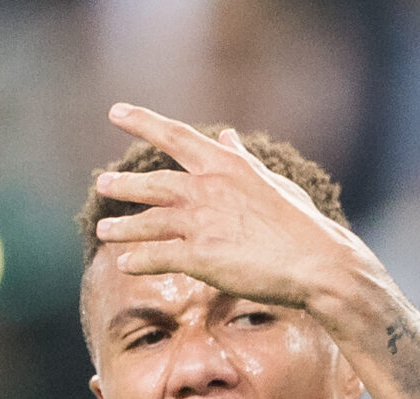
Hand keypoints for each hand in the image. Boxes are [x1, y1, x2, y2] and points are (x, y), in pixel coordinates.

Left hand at [90, 104, 380, 323]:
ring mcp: (202, 222)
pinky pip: (158, 257)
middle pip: (154, 184)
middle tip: (102, 183)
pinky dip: (139, 260)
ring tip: (104, 230)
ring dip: (124, 227)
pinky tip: (125, 264)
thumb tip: (227, 136)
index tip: (116, 112)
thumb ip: (243, 161)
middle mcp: (208, 188)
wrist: (317, 263)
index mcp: (226, 166)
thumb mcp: (272, 182)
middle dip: (125, 184)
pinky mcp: (200, 257)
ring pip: (149, 222)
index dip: (143, 122)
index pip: (176, 136)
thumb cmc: (300, 224)